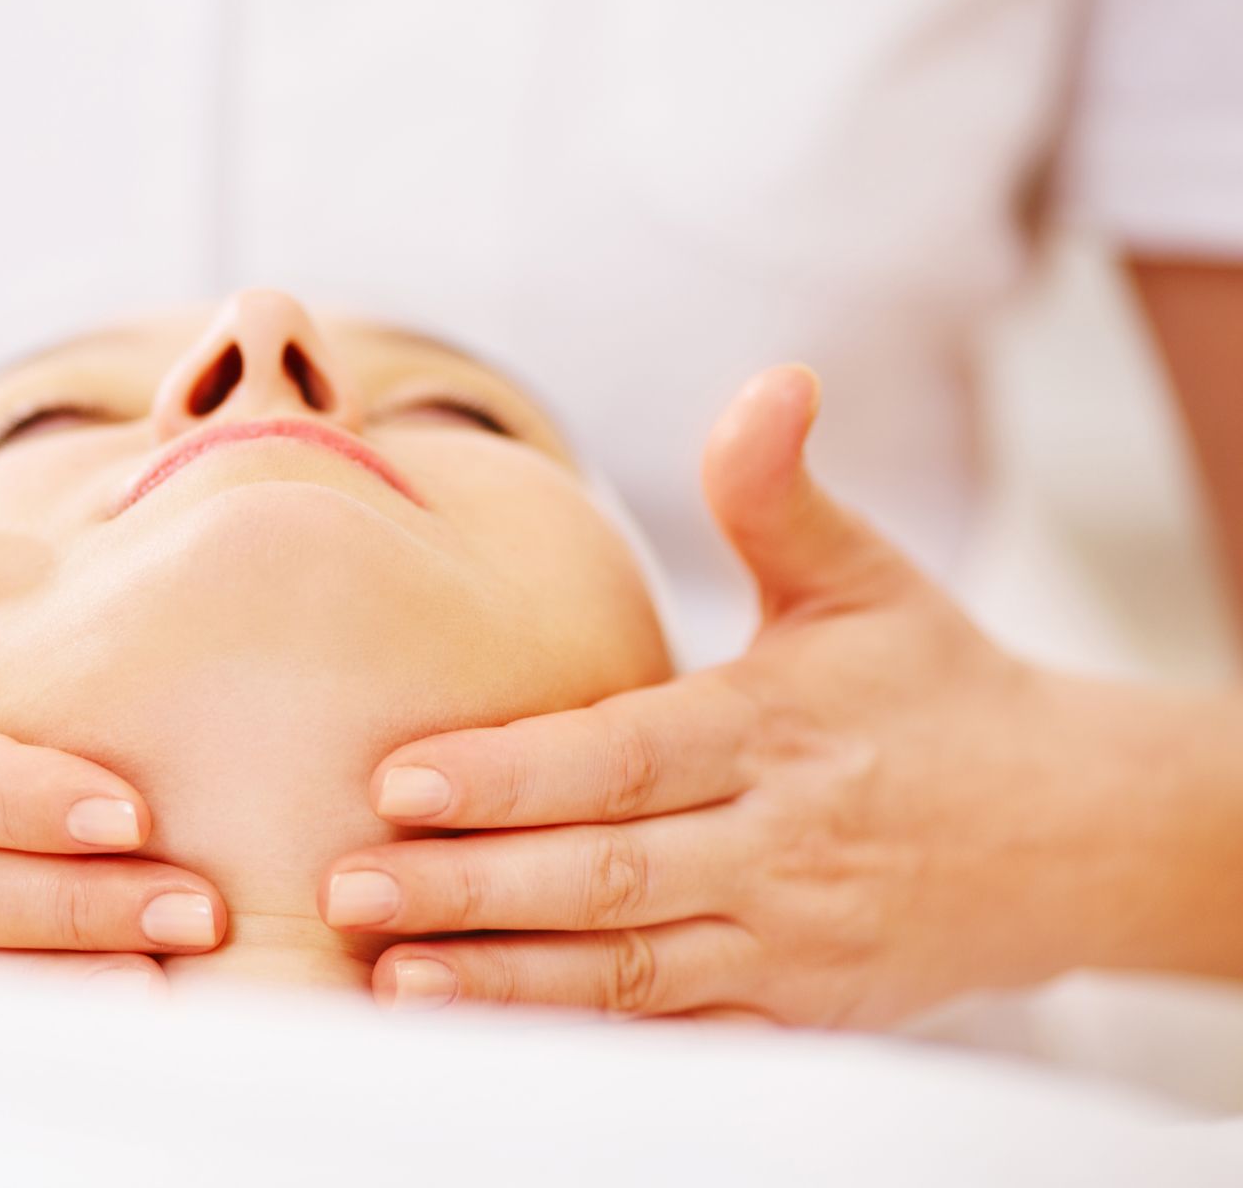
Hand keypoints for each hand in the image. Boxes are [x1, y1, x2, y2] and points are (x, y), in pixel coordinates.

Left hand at [321, 368, 1154, 1025]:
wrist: (1075, 833)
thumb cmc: (939, 691)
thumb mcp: (866, 580)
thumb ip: (780, 494)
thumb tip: (772, 379)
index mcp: (777, 729)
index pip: (624, 756)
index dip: (512, 773)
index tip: (398, 778)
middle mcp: (779, 845)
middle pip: (605, 873)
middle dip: (470, 886)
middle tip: (346, 885)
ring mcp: (790, 942)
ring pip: (630, 972)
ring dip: (507, 979)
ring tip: (393, 979)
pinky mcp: (800, 1012)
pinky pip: (678, 1038)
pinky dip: (586, 1041)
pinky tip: (493, 1032)